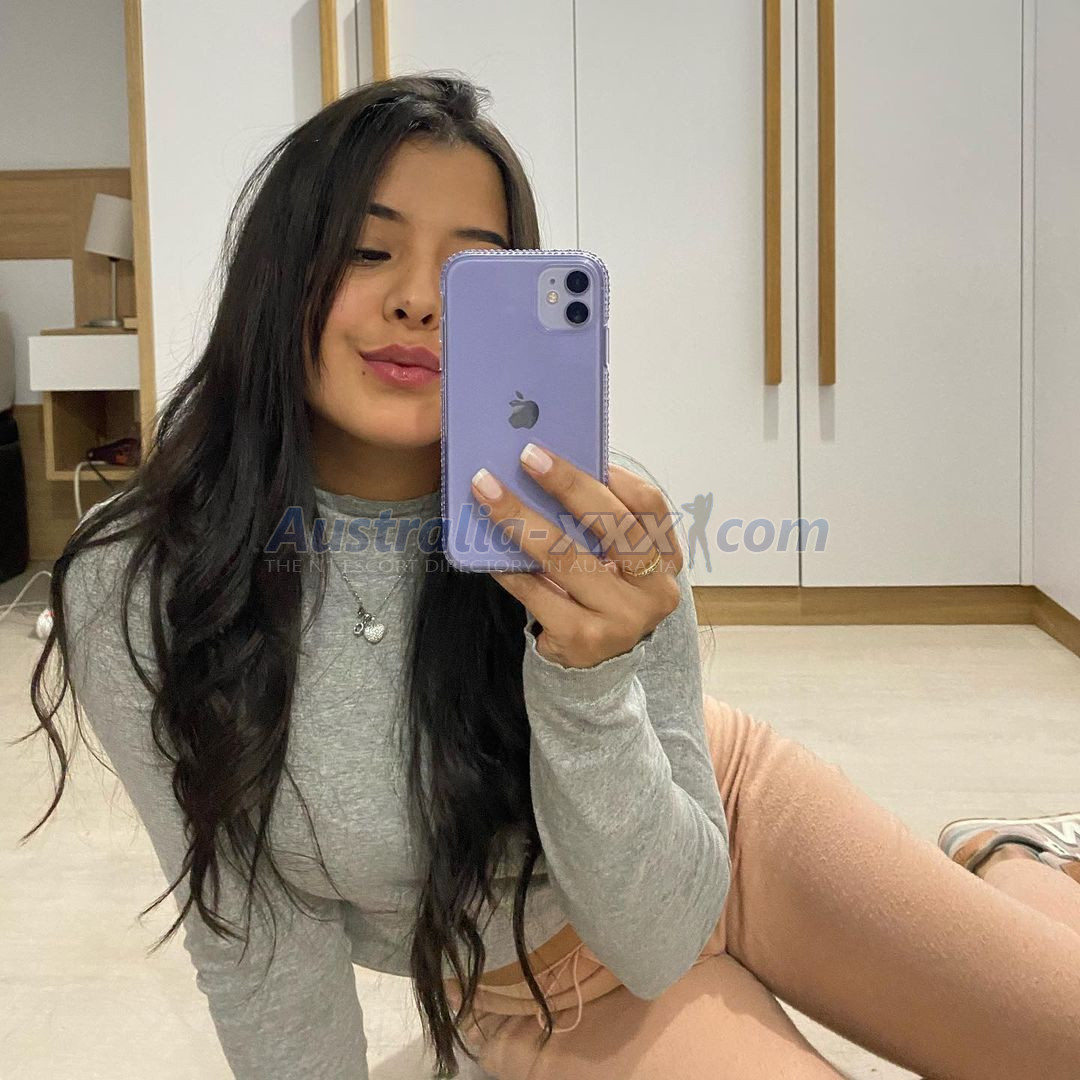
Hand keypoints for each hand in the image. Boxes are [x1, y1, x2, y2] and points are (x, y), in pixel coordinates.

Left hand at [470, 443, 684, 669]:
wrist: (599, 665)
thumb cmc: (603, 594)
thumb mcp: (617, 561)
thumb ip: (600, 522)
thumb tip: (549, 466)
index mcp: (667, 559)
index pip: (650, 506)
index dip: (616, 475)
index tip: (580, 449)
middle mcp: (654, 590)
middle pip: (612, 526)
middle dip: (567, 485)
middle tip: (527, 456)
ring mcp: (621, 619)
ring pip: (567, 557)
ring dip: (522, 519)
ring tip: (489, 493)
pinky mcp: (584, 640)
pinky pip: (537, 593)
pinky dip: (509, 566)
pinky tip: (487, 547)